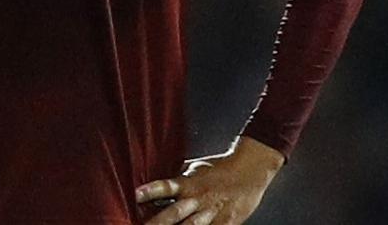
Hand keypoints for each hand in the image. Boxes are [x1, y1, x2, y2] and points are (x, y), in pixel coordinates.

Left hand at [136, 136, 284, 224]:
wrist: (251, 170)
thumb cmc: (220, 168)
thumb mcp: (196, 168)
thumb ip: (178, 178)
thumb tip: (157, 181)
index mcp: (189, 183)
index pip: (166, 186)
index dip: (151, 191)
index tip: (136, 194)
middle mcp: (198, 200)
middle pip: (175, 214)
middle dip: (157, 223)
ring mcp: (211, 214)